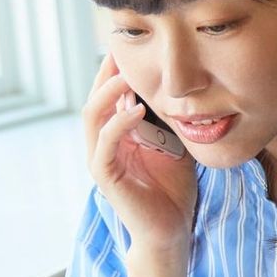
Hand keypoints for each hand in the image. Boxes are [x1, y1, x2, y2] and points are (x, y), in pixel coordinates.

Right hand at [82, 54, 196, 248]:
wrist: (170, 230)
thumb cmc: (174, 189)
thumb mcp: (176, 145)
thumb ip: (171, 120)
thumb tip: (184, 89)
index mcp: (118, 134)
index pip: (110, 95)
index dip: (117, 71)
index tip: (134, 46)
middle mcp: (104, 143)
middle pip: (96, 98)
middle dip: (107, 73)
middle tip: (122, 48)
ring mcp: (102, 158)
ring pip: (93, 115)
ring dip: (108, 92)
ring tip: (127, 74)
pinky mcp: (105, 176)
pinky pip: (105, 143)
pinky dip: (118, 123)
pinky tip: (136, 108)